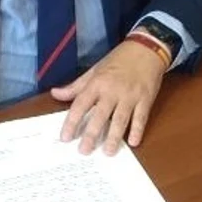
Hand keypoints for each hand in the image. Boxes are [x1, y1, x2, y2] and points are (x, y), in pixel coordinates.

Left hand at [51, 39, 168, 154]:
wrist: (146, 49)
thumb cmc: (118, 60)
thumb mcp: (94, 69)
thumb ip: (76, 86)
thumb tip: (55, 93)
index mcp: (97, 83)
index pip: (81, 104)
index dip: (72, 122)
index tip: (65, 137)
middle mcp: (112, 90)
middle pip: (100, 115)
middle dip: (91, 134)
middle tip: (84, 151)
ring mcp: (130, 96)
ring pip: (120, 120)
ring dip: (114, 137)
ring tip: (108, 152)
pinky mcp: (145, 99)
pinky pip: (141, 118)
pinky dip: (137, 130)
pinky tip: (133, 143)